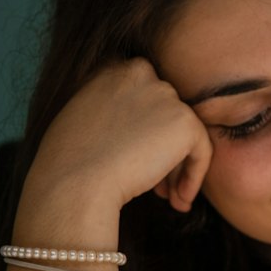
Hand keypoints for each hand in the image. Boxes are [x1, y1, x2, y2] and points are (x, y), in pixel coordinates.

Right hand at [26, 58, 213, 215]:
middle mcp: (140, 73)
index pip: (145, 101)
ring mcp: (165, 94)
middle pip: (167, 119)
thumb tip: (142, 133)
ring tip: (169, 198)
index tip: (137, 164)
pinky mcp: (185, 121)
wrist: (74, 182)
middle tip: (159, 188)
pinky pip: (202, 151)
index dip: (145, 136)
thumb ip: (114, 113)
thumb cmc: (68, 163)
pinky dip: (194, 177)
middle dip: (165, 154)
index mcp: (112, 70)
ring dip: (178, 168)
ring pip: (185, 137)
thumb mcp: (84, 121)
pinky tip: (180, 200)